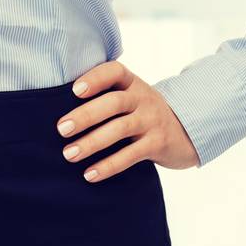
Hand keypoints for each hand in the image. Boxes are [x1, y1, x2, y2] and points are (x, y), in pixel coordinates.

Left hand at [55, 61, 200, 182]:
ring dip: (92, 142)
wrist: (186, 131)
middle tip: (61, 129)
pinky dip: (109, 165)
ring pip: (121, 129)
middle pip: (114, 102)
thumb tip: (59, 110)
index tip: (74, 90)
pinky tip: (90, 174)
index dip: (95, 78)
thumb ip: (106, 97)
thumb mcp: (132, 97)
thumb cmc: (144, 113)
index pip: (115, 71)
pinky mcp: (158, 144)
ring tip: (69, 154)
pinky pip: (131, 155)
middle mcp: (144, 98)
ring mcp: (152, 120)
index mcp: (133, 83)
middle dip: (86, 115)